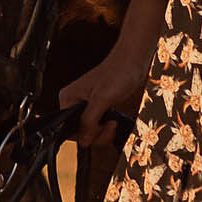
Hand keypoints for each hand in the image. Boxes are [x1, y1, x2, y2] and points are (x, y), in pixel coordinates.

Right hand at [59, 0, 165, 148]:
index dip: (83, 135)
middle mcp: (74, 104)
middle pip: (79, 133)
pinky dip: (106, 128)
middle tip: (109, 125)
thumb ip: (89, 121)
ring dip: (103, 132)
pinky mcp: (98, 109)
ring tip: (112, 121)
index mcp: (68, 99)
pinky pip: (98, 127)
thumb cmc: (118, 72)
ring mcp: (86, 107)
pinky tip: (113, 121)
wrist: (134, 60)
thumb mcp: (102, 99)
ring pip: (90, 132)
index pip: (67, 129)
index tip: (98, 131)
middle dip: (97, 134)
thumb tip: (83, 140)